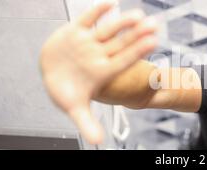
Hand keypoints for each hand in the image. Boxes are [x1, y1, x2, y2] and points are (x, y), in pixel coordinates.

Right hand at [40, 2, 156, 143]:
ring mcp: (88, 42)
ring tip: (138, 14)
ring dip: (122, 21)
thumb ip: (86, 123)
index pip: (124, 60)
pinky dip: (98, 11)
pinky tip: (111, 3)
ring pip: (108, 29)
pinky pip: (89, 19)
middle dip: (137, 34)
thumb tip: (98, 142)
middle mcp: (99, 55)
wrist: (52, 74)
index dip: (138, 51)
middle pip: (121, 43)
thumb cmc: (66, 91)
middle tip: (154, 24)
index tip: (154, 42)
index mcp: (102, 72)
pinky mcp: (75, 31)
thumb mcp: (74, 108)